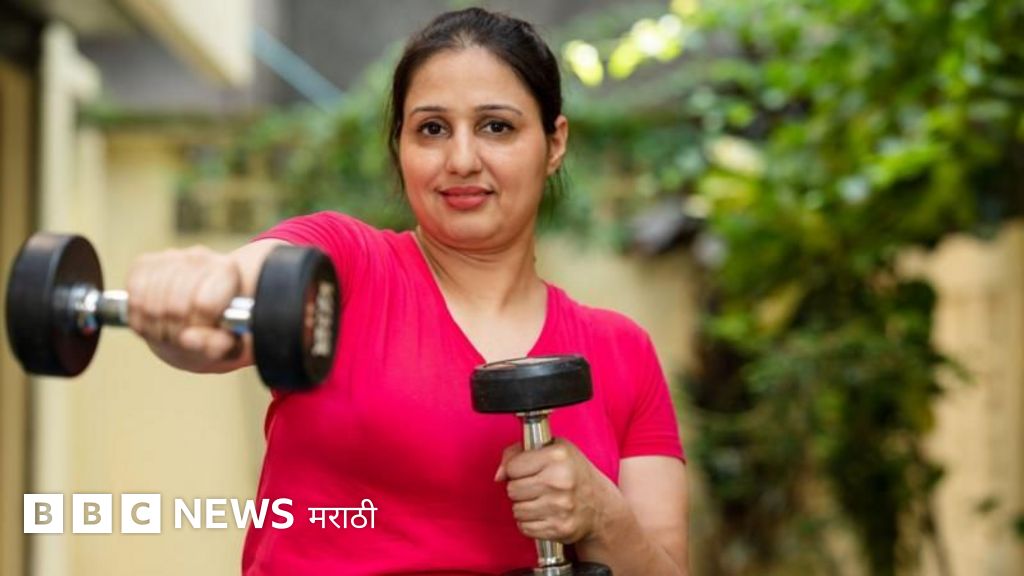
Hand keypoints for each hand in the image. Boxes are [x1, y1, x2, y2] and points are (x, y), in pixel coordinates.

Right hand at [126, 246, 242, 365]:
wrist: (200, 307)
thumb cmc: (218, 326)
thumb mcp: (228, 341)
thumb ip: (218, 344)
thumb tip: (188, 339)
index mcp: (228, 272)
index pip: (204, 305)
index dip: (198, 327)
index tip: (201, 333)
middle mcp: (199, 257)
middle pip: (174, 307)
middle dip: (175, 332)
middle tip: (181, 338)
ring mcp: (169, 257)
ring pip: (149, 305)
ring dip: (155, 329)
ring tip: (168, 333)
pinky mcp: (143, 263)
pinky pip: (132, 298)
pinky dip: (139, 319)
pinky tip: (153, 322)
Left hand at [494, 437, 610, 543]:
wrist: (600, 504)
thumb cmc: (573, 473)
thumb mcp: (551, 448)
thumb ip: (517, 452)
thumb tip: (499, 475)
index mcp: (558, 456)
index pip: (513, 467)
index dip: (516, 469)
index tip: (528, 470)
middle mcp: (560, 481)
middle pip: (512, 490)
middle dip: (519, 489)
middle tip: (536, 486)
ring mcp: (561, 507)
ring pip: (516, 510)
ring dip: (524, 507)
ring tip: (541, 500)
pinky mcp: (560, 528)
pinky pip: (525, 528)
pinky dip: (530, 522)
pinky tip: (544, 514)